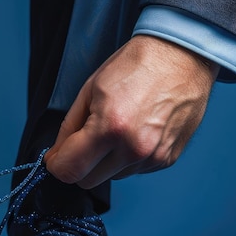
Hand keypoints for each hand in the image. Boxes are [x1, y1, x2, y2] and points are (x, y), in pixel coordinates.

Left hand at [45, 35, 218, 188]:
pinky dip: (127, 158)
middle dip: (78, 165)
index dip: (56, 165)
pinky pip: (134, 170)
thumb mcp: (89, 90)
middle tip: (81, 142)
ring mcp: (153, 157)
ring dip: (105, 161)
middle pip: (88, 180)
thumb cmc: (136, 66)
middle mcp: (133, 148)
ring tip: (116, 128)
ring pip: (112, 177)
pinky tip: (134, 131)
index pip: (69, 170)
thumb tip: (57, 154)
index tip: (54, 158)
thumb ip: (68, 128)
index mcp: (109, 127)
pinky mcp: (167, 159)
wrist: (181, 55)